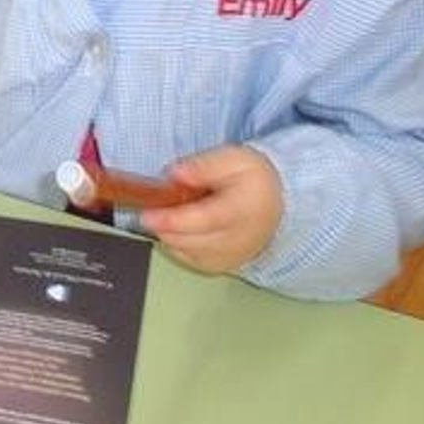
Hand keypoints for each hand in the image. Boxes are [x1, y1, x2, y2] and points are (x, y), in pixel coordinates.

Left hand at [140, 144, 283, 274]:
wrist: (275, 205)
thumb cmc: (253, 181)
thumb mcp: (233, 159)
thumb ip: (203, 165)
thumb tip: (176, 173)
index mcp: (242, 209)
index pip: (204, 220)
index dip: (172, 219)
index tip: (148, 215)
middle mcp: (238, 238)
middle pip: (190, 239)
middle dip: (164, 225)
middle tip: (153, 207)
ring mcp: (230, 256)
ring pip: (185, 251)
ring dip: (169, 233)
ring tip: (175, 212)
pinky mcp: (222, 265)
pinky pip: (188, 258)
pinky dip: (177, 243)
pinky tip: (181, 228)